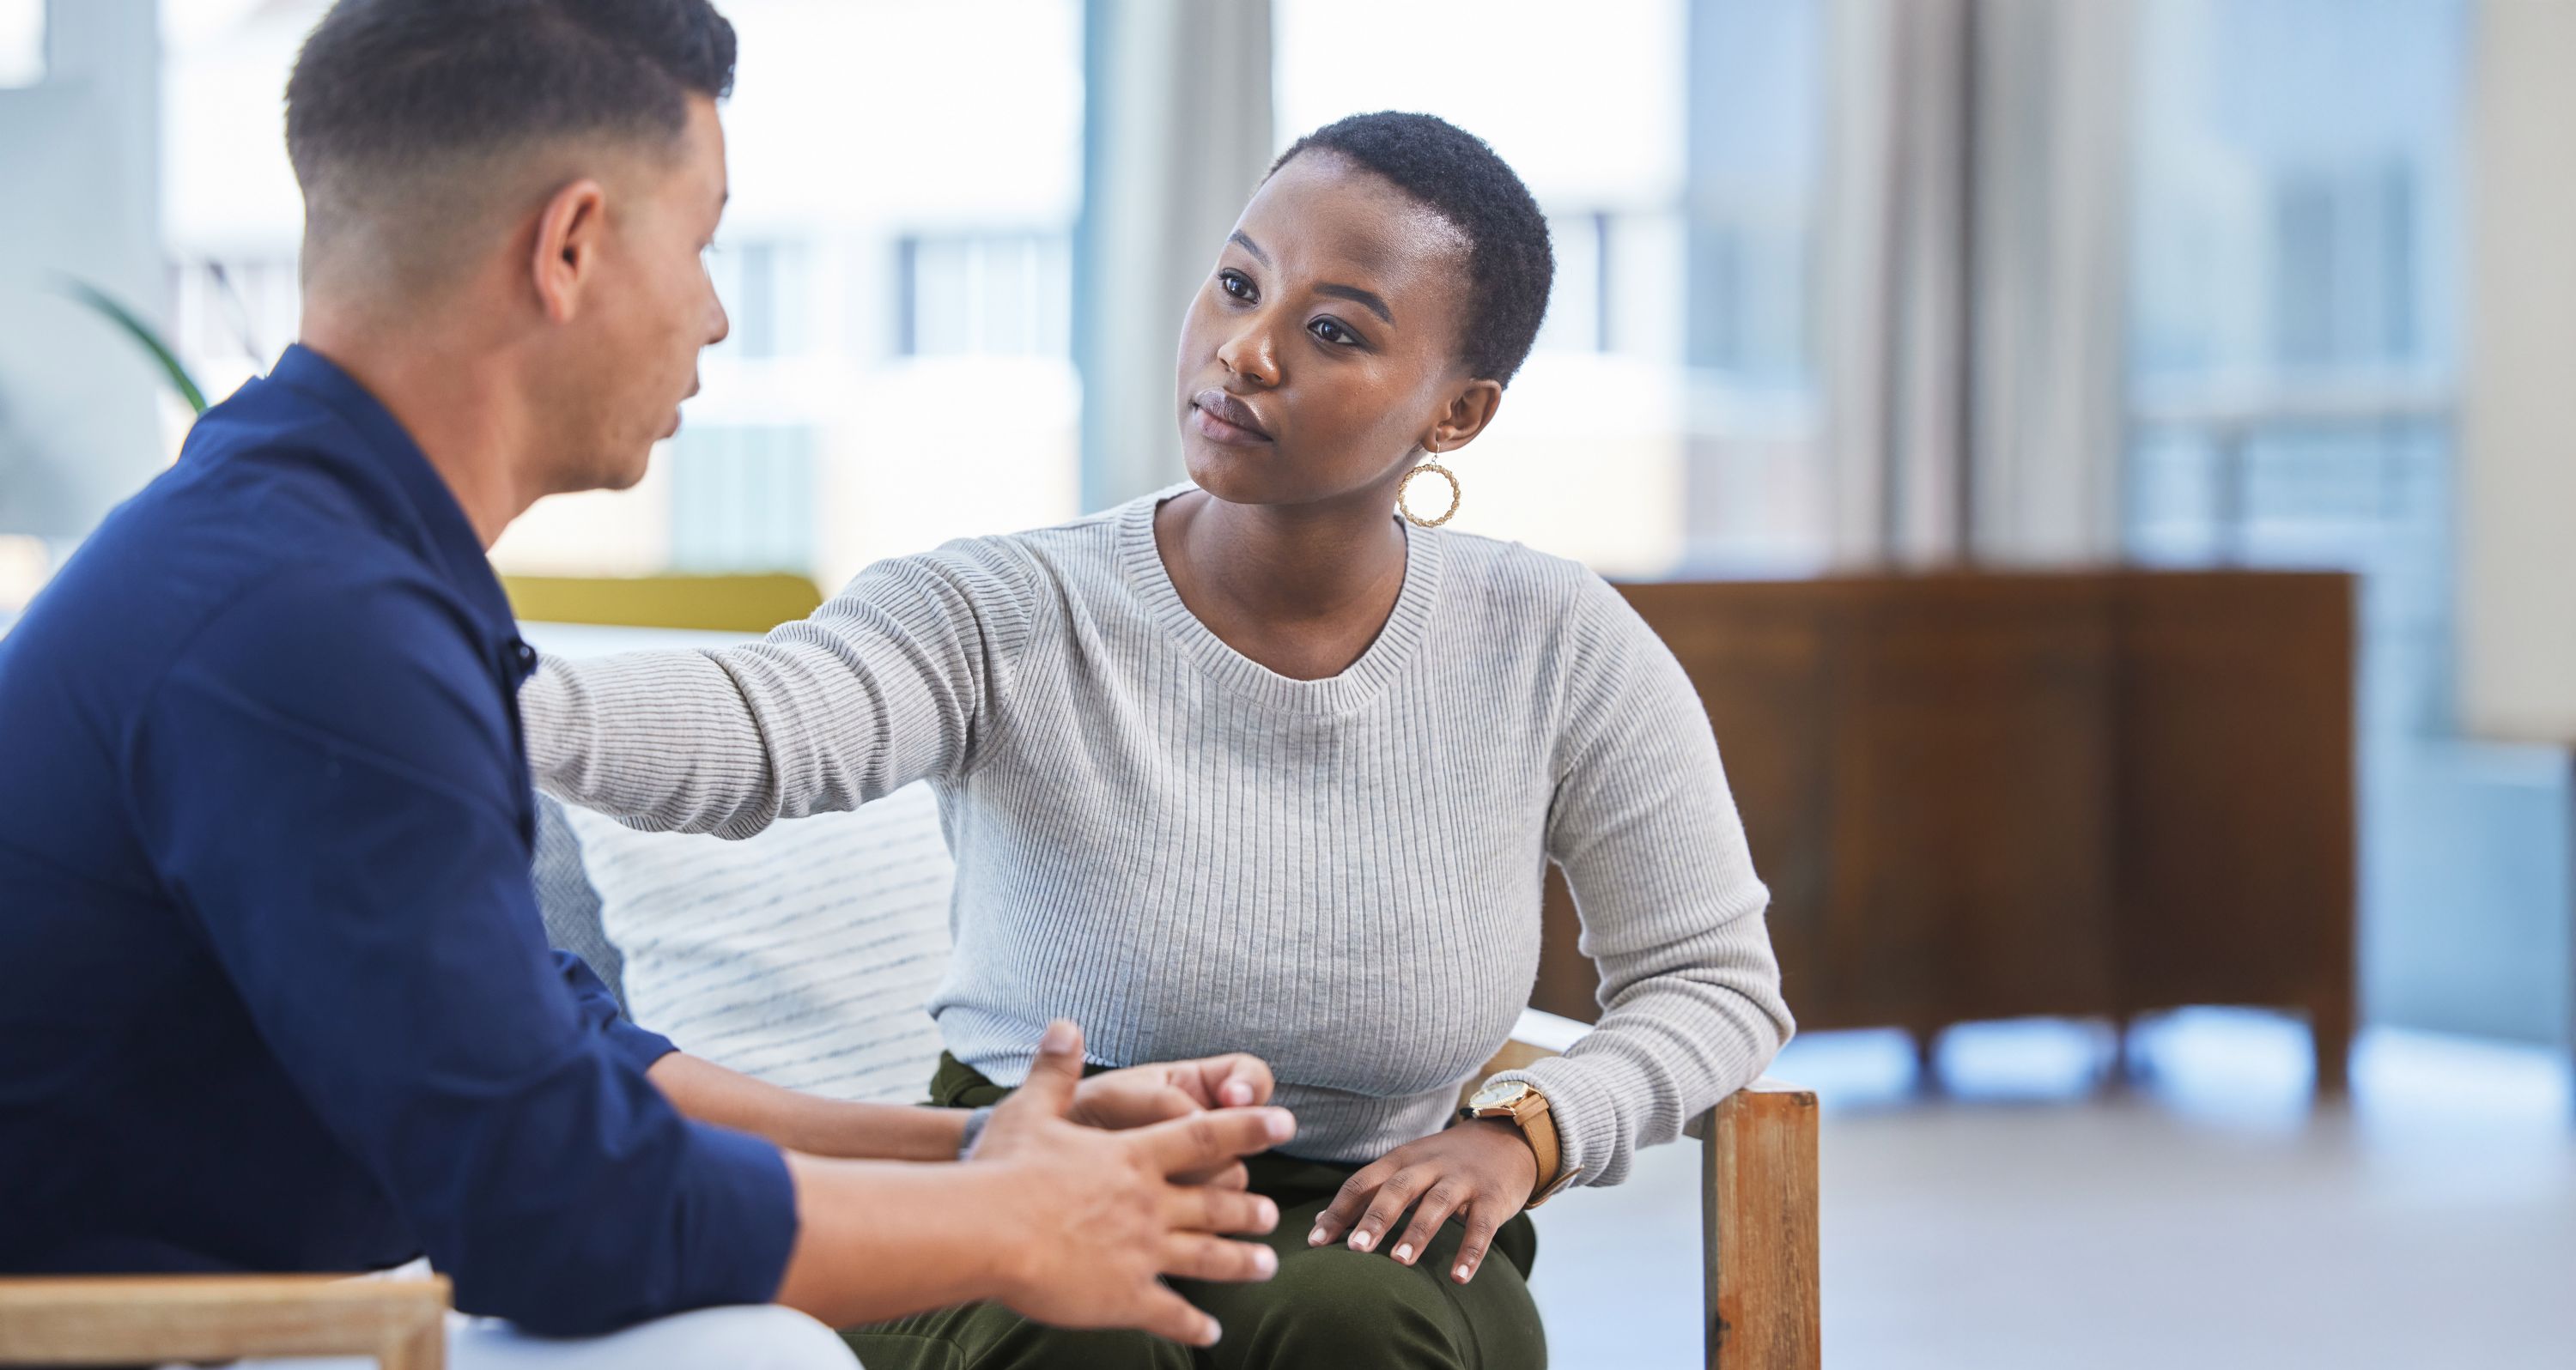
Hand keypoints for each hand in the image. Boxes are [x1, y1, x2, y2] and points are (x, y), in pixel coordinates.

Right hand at [976, 1020, 1295, 1345]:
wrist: (989, 1231)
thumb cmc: (1004, 1168)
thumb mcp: (1030, 1109)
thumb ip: (1055, 1069)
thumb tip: (1065, 1024)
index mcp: (1134, 1156)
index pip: (1207, 1135)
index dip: (1250, 1128)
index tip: (1286, 1123)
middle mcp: (1150, 1202)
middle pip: (1216, 1202)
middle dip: (1248, 1207)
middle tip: (1274, 1211)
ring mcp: (1144, 1252)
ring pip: (1209, 1257)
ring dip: (1242, 1261)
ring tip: (1268, 1265)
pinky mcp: (1126, 1296)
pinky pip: (1171, 1313)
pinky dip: (1194, 1325)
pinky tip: (1212, 1332)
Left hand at [1307, 1120, 1536, 1285]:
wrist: (1508, 1138)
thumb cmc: (1446, 1162)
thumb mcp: (1407, 1166)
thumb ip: (1367, 1192)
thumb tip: (1318, 1221)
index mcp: (1401, 1159)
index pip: (1362, 1182)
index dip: (1338, 1211)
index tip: (1315, 1241)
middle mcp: (1429, 1165)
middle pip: (1398, 1188)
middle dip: (1376, 1218)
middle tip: (1355, 1250)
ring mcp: (1463, 1179)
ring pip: (1436, 1203)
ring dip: (1417, 1232)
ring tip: (1400, 1262)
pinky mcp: (1493, 1197)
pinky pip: (1481, 1226)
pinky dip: (1471, 1251)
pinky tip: (1459, 1277)